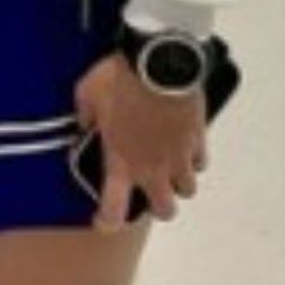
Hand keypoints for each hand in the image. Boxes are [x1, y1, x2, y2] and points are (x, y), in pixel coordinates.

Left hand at [74, 52, 207, 232]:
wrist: (158, 62)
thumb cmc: (118, 80)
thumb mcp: (87, 95)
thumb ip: (85, 116)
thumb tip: (84, 123)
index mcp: (121, 163)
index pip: (114, 210)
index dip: (108, 221)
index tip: (104, 222)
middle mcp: (152, 169)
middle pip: (165, 210)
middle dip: (158, 205)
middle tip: (150, 189)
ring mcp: (178, 157)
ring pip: (188, 189)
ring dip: (178, 182)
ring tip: (168, 164)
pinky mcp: (198, 141)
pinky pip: (200, 162)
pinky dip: (193, 158)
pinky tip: (183, 144)